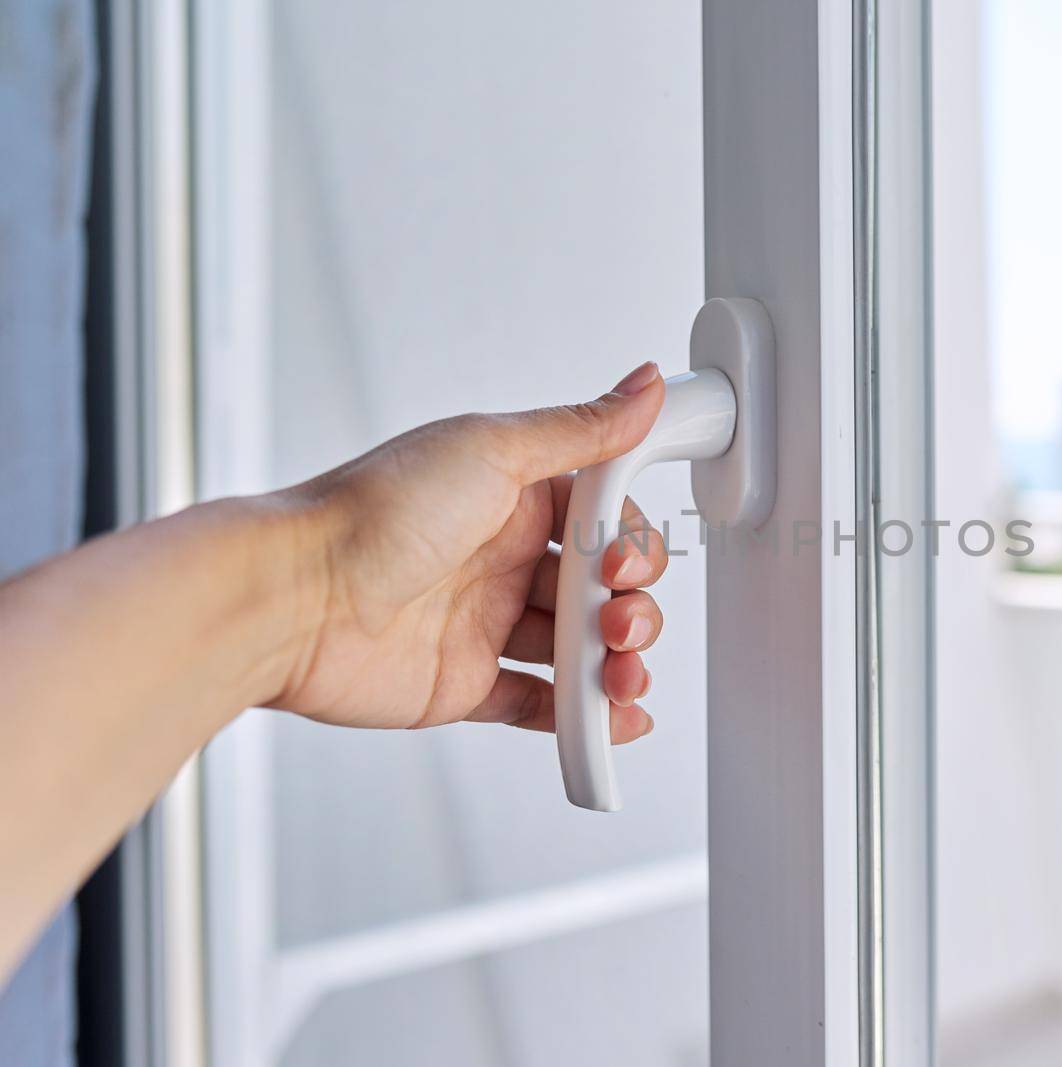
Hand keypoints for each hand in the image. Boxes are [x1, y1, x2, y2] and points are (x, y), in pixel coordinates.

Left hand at [266, 361, 669, 742]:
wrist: (293, 598)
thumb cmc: (372, 513)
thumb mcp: (491, 449)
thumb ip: (579, 430)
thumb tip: (643, 387)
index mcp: (511, 496)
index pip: (602, 518)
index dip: (630, 543)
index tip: (625, 560)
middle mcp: (499, 557)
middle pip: (598, 588)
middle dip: (630, 608)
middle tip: (617, 621)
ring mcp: (483, 622)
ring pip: (577, 648)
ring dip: (615, 664)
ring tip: (619, 676)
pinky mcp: (463, 682)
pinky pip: (537, 703)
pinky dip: (580, 717)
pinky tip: (609, 720)